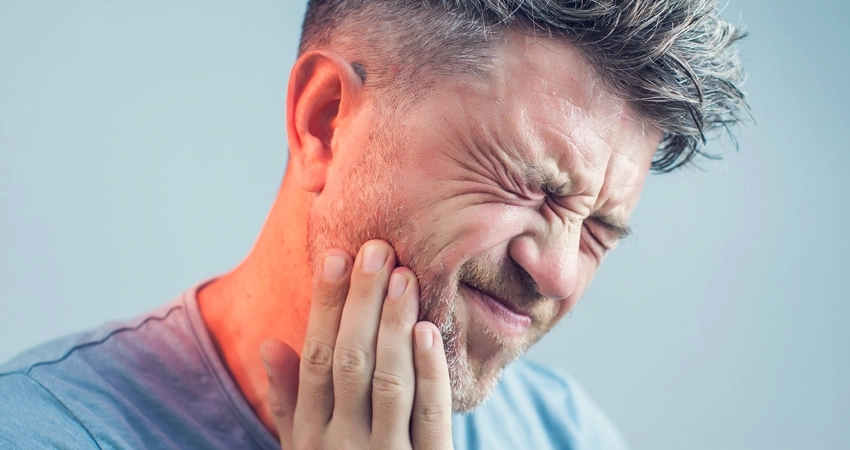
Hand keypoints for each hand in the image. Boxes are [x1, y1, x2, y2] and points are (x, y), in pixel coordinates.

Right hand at [260, 240, 453, 448]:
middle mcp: (341, 445)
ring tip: (403, 276)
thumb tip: (269, 344)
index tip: (335, 257)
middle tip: (377, 249)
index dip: (325, 307)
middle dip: (361, 303)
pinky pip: (430, 416)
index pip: (314, 359)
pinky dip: (429, 371)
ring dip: (394, 325)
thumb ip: (288, 403)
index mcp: (310, 436)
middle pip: (349, 361)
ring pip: (387, 381)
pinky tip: (427, 330)